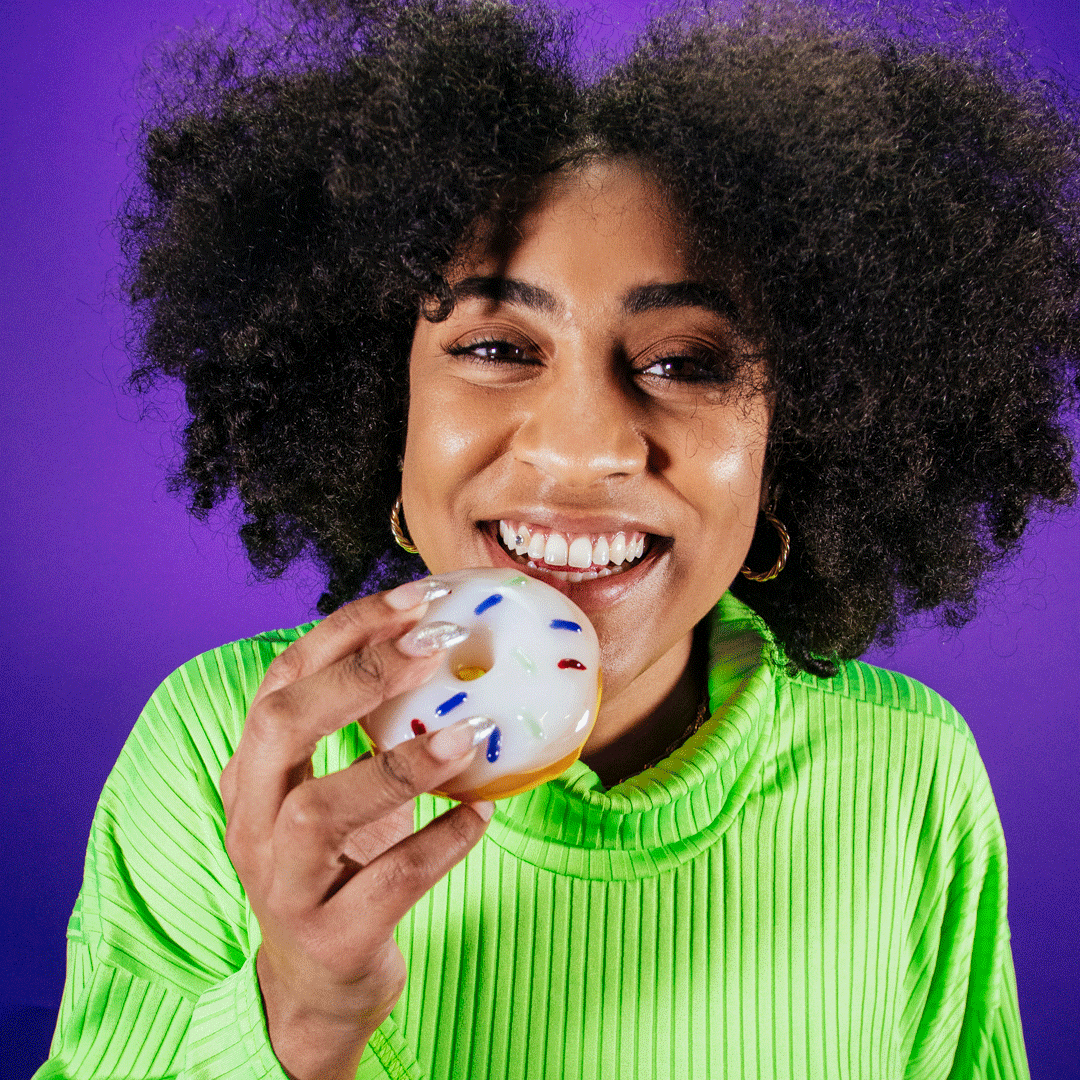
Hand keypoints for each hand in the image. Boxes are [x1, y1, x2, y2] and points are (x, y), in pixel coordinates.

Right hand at [220, 578, 493, 1079]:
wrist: (318, 984)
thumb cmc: (342, 861)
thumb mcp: (340, 787)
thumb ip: (371, 728)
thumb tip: (456, 647)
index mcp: (254, 769)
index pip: (283, 677)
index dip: (347, 630)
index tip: (416, 597)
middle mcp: (252, 818)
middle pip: (280, 725)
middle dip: (359, 674)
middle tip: (436, 644)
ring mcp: (283, 883)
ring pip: (321, 810)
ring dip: (403, 764)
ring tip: (472, 734)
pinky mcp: (329, 937)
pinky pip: (386, 883)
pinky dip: (440, 842)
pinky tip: (482, 814)